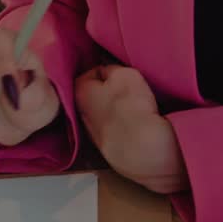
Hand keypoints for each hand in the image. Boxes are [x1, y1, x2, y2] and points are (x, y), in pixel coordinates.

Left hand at [74, 65, 186, 194]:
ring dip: (115, 111)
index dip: (105, 70)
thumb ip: (111, 69)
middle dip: (107, 91)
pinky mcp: (108, 152)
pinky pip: (114, 132)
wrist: (142, 147)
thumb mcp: (124, 74)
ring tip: (134, 109)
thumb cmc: (131, 106)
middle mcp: (80, 116)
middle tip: (127, 89)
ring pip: (103, 116)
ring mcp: (94, 137)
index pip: (89, 73)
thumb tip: (107, 73)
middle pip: (93, 96)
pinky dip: (122, 128)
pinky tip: (136, 127)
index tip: (118, 72)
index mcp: (80, 93)